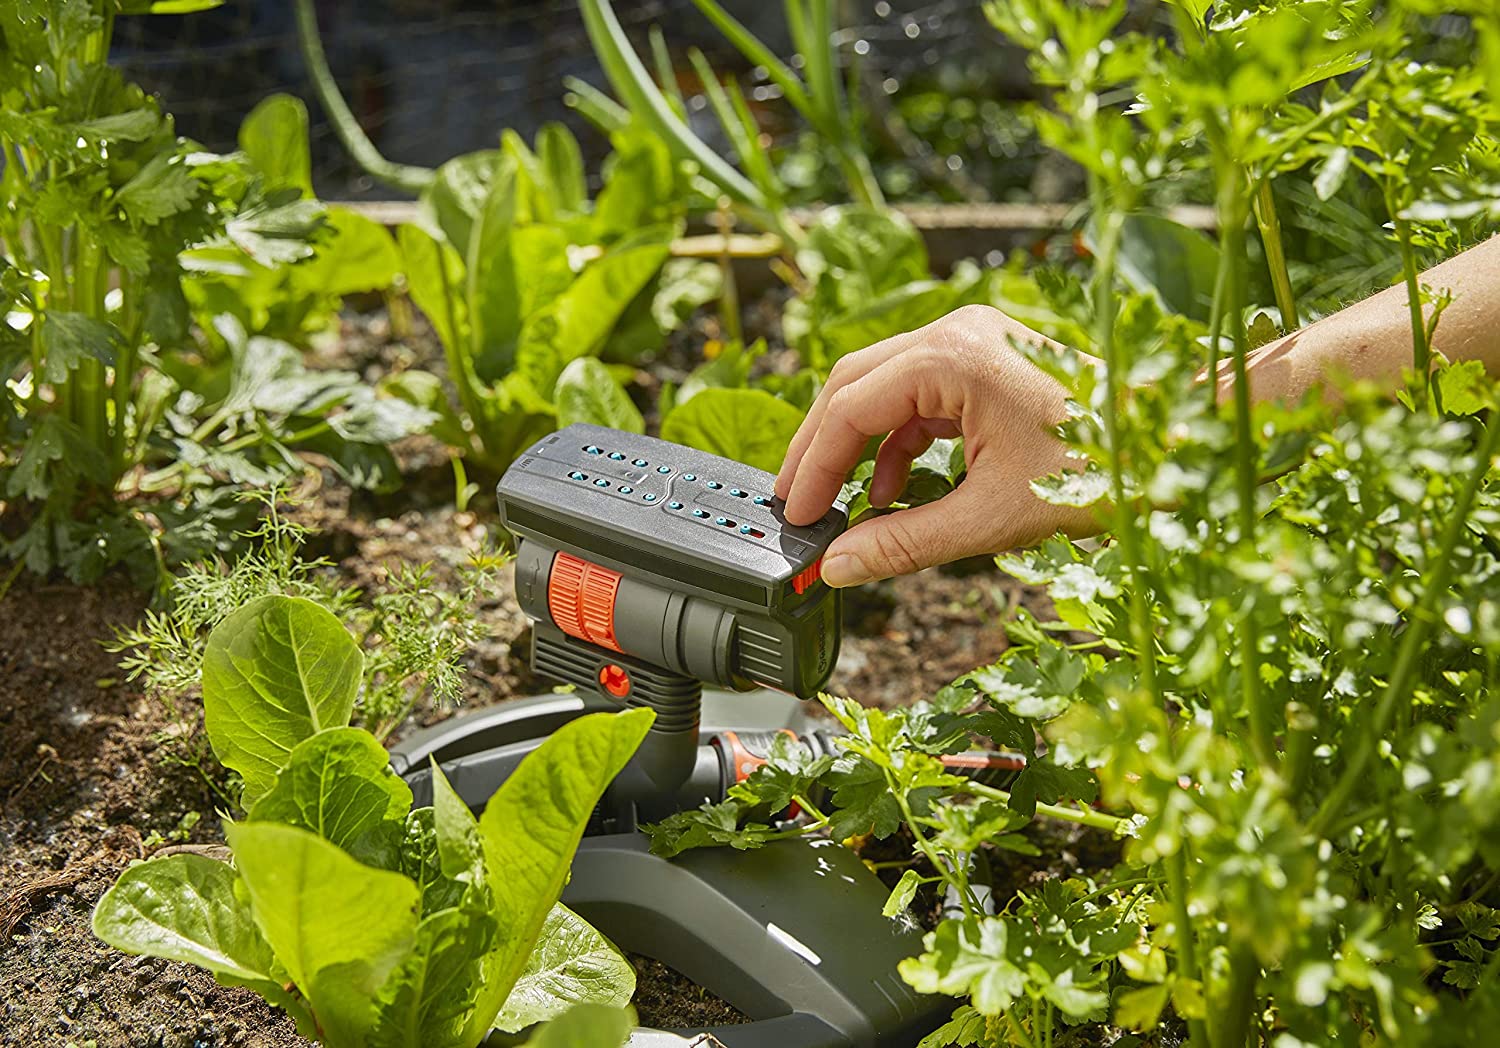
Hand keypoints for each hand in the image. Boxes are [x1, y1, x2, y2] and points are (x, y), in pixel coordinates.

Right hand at [774, 304, 1099, 586]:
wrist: (1176, 443)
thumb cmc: (1104, 470)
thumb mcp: (992, 518)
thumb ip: (904, 542)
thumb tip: (838, 567)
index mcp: (952, 357)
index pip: (849, 408)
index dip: (813, 467)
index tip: (796, 515)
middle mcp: (956, 333)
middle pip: (853, 385)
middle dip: (820, 448)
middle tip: (798, 504)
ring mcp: (972, 341)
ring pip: (882, 388)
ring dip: (857, 445)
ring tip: (841, 503)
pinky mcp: (986, 361)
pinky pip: (918, 397)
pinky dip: (897, 441)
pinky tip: (894, 489)